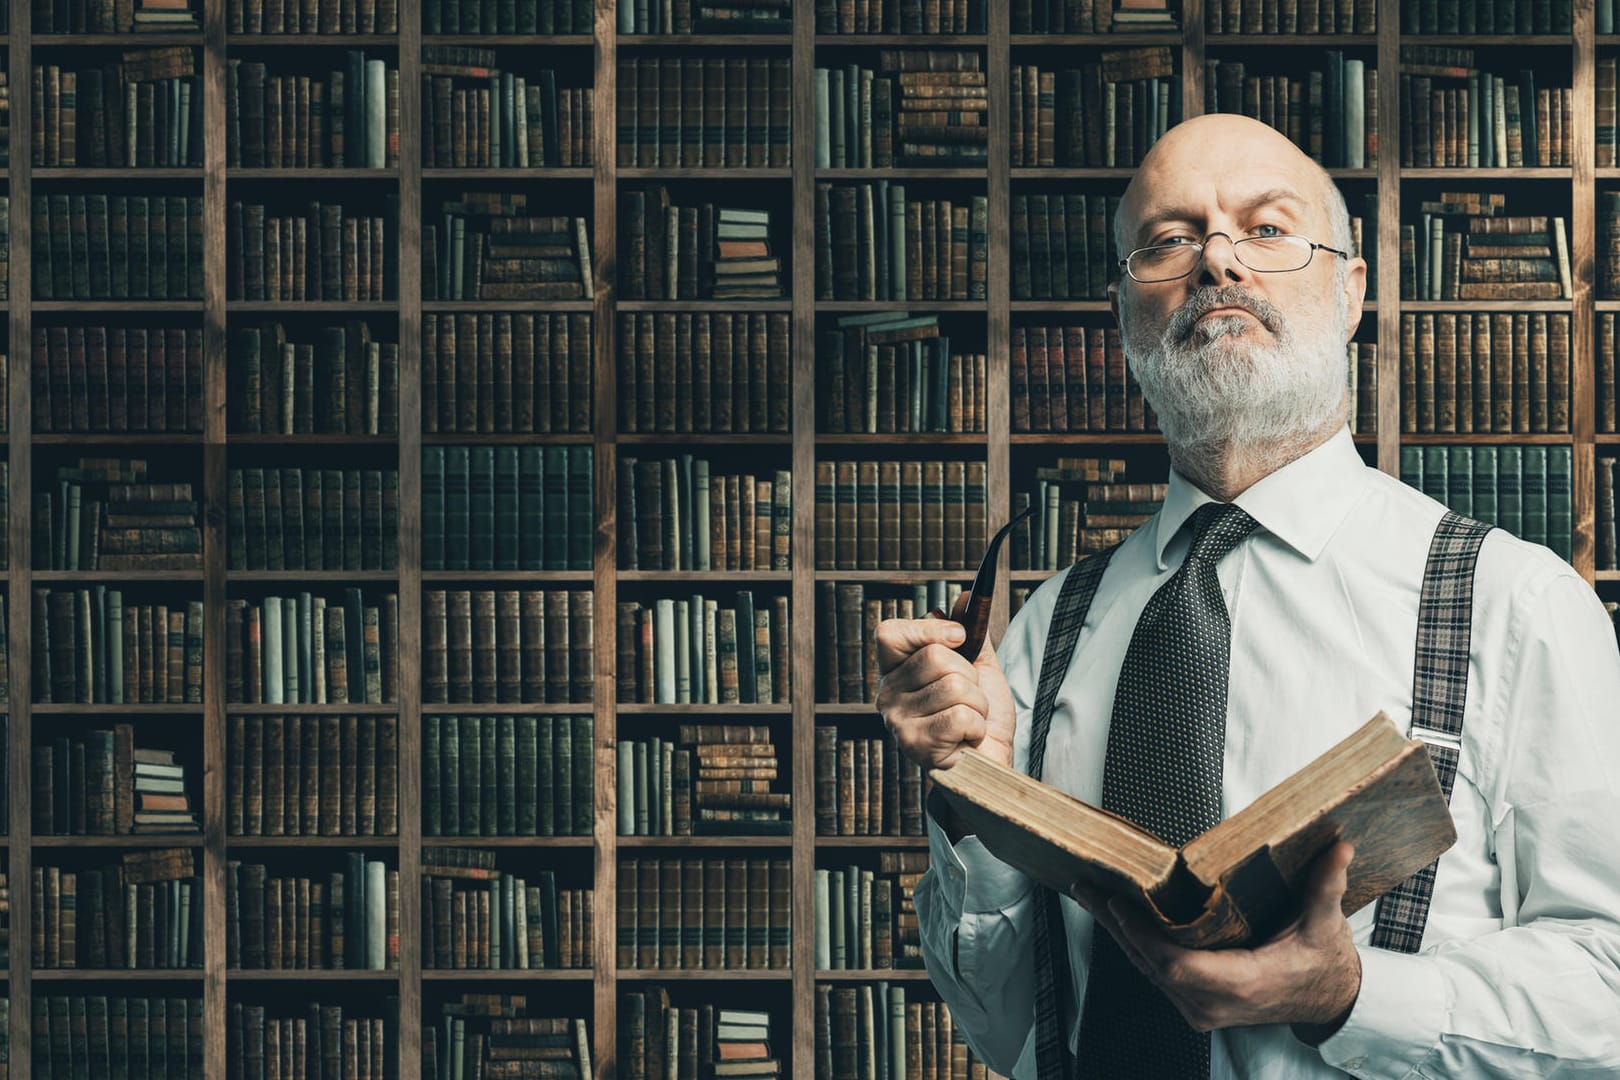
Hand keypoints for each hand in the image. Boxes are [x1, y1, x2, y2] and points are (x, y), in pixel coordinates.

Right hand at [874, 617, 1016, 769]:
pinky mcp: (916, 746)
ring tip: (970, 720)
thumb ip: (970, 632)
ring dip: (978, 704)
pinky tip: (968, 738)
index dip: (927, 628)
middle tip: (969, 697)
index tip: (959, 637)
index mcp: (895, 671)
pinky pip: (960, 715)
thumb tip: (963, 598)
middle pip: (935, 657)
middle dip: (970, 676)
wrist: (991, 765)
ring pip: (954, 687)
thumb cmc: (980, 717)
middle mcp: (887, 695)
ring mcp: (898, 722)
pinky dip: (977, 725)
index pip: (889, 633)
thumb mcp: (978, 667)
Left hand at [1070, 841, 1361, 1040]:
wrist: (1329, 1001)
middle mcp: (1214, 1003)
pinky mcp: (1196, 1004)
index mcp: (1243, 984)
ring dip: (1118, 932)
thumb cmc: (1324, 961)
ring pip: (1148, 969)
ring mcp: (1202, 1008)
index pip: (1176, 964)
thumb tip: (1339, 846)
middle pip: (1150, 964)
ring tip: (1088, 893)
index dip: (1142, 936)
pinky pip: (1156, 973)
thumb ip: (1326, 886)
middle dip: (1116, 924)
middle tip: (1086, 885)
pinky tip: (1115, 916)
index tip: (1118, 904)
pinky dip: (1134, 943)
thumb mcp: (1326, 924)